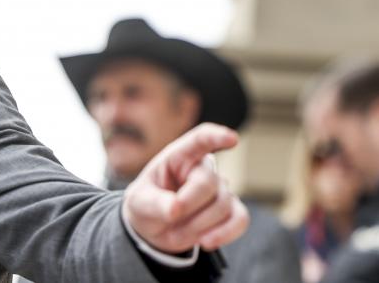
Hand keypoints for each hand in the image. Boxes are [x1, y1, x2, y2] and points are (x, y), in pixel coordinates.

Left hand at [121, 123, 248, 252]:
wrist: (154, 229)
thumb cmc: (146, 205)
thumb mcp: (138, 202)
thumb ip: (154, 203)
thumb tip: (175, 208)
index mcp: (179, 157)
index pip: (200, 139)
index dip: (216, 137)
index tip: (231, 139)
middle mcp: (202, 169)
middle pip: (209, 182)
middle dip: (189, 205)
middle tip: (170, 218)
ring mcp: (219, 190)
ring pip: (222, 205)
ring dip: (197, 225)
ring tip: (175, 232)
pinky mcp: (230, 212)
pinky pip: (240, 220)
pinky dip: (225, 234)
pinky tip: (206, 242)